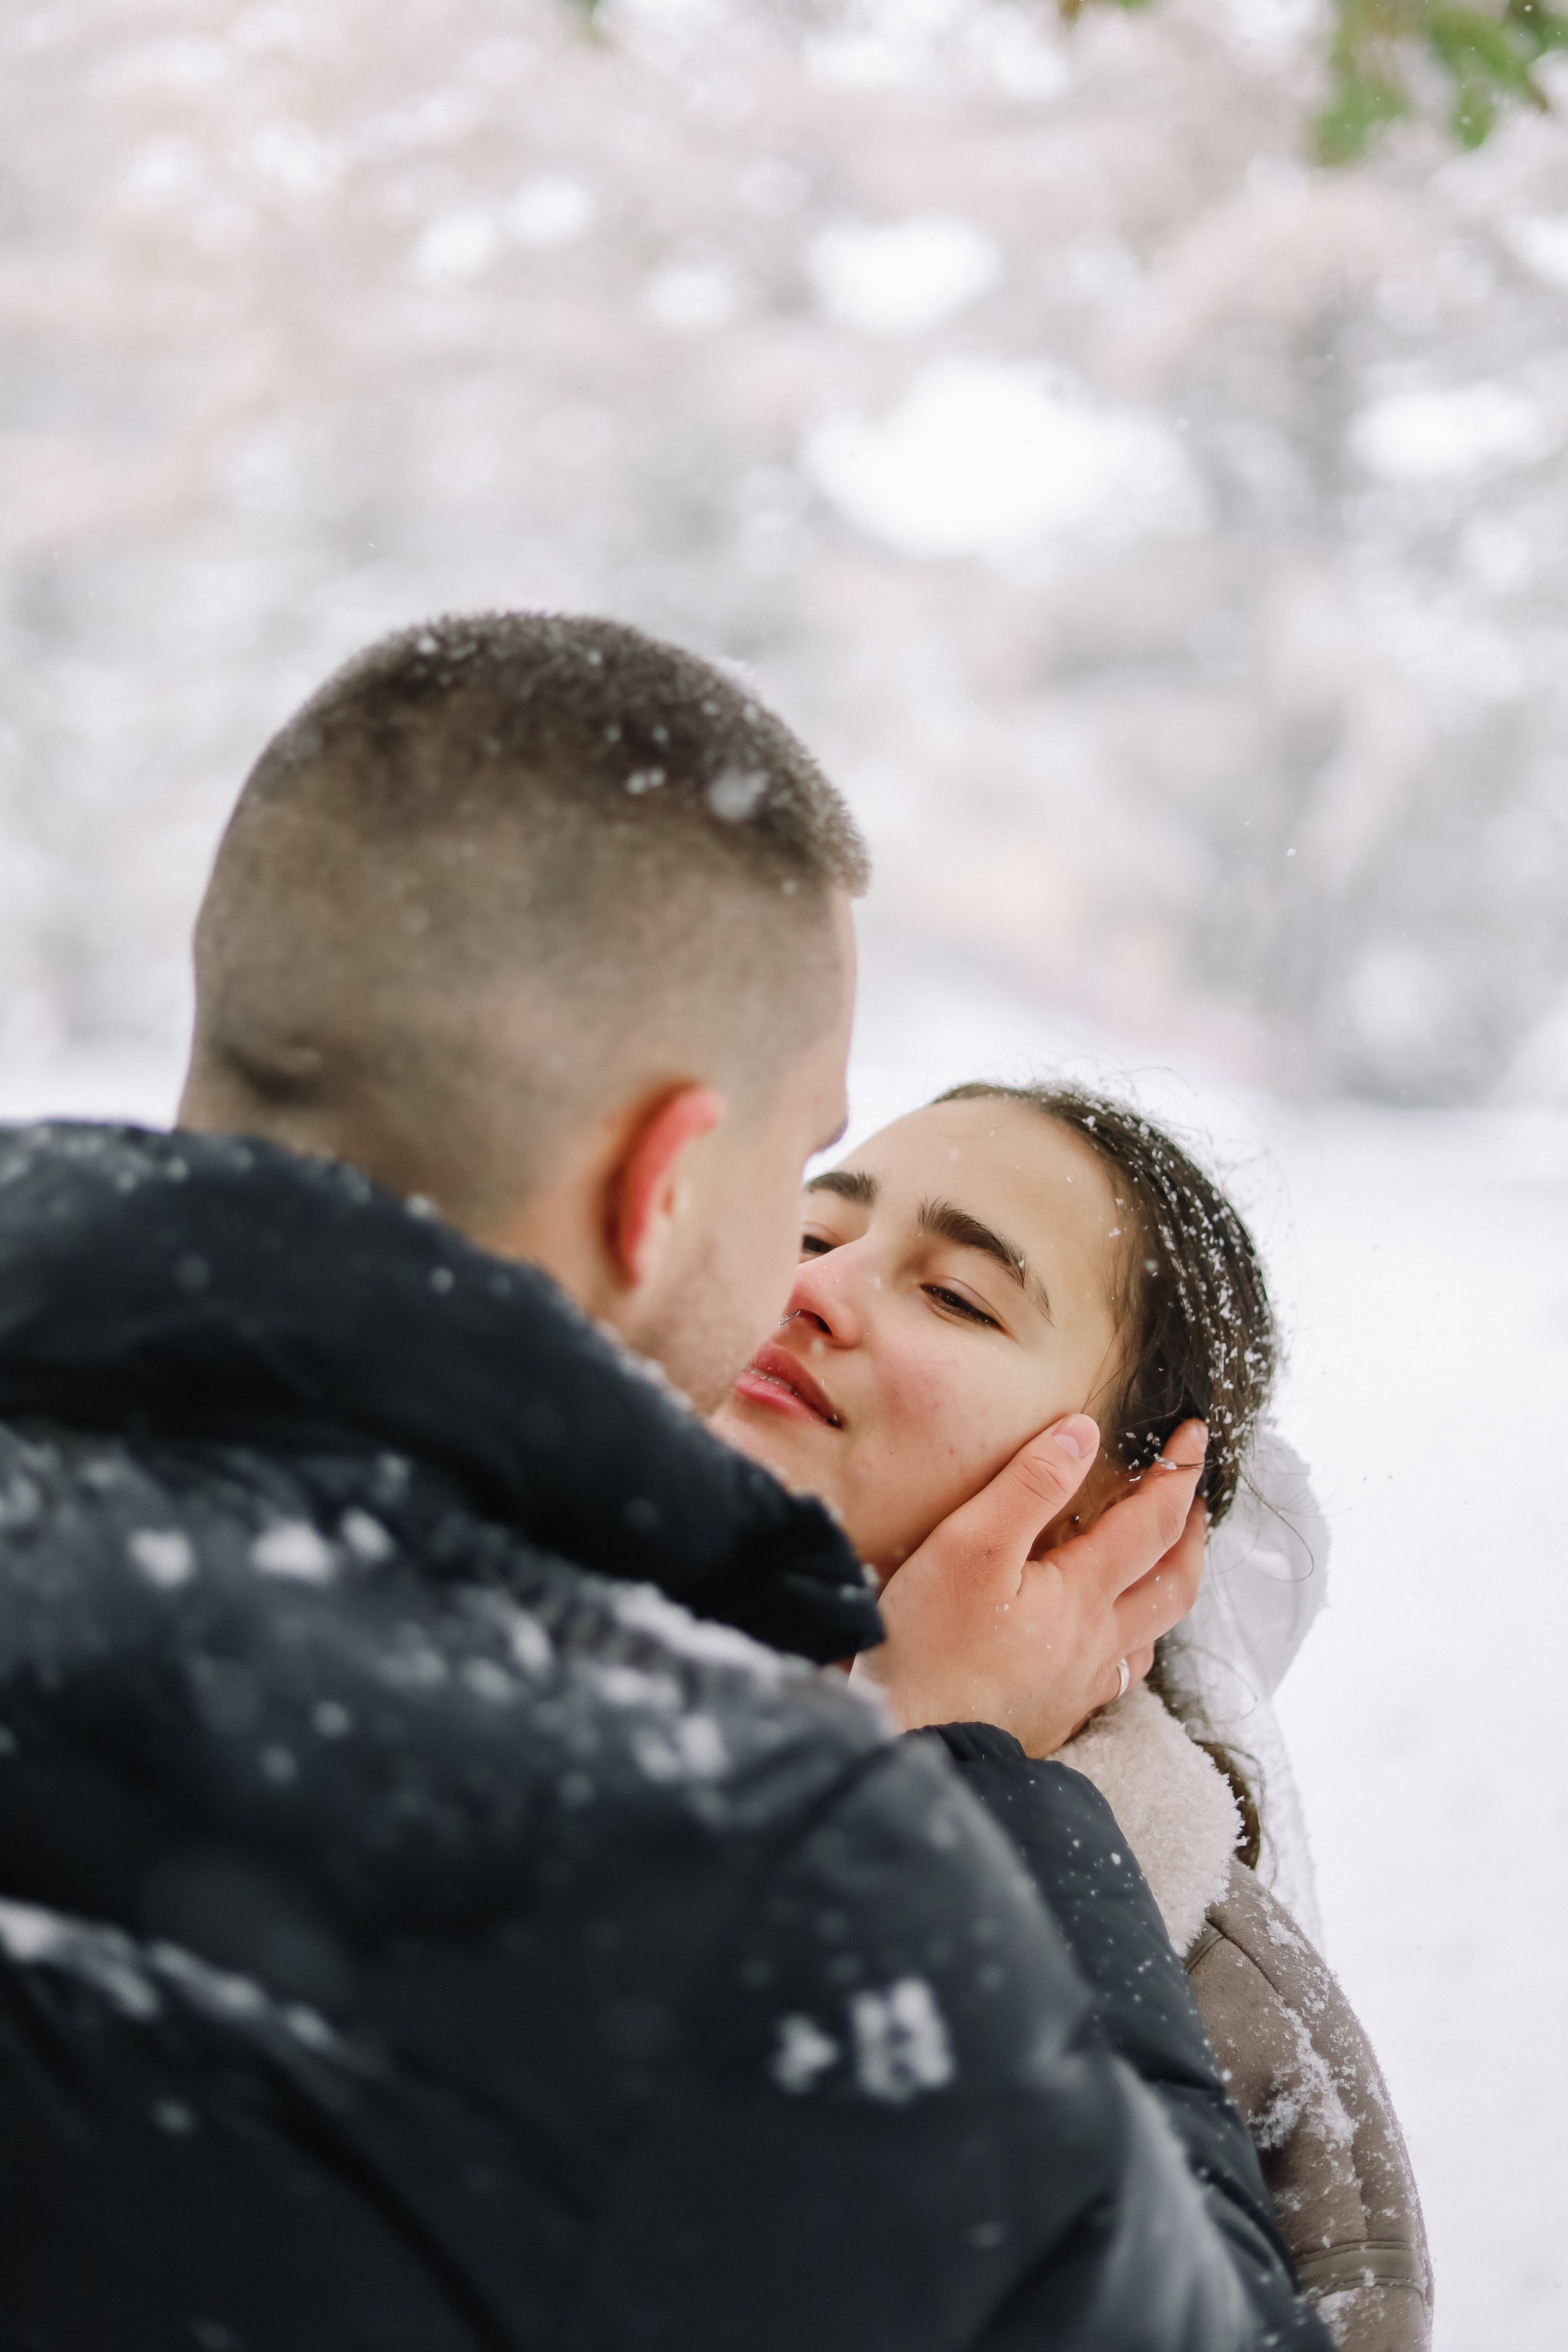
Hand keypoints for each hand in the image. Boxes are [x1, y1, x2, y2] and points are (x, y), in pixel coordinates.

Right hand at [850, 1417, 1207, 1757]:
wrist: (916, 1747)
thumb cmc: (931, 1644)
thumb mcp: (970, 1544)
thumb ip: (1029, 1486)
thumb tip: (1084, 1434)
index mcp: (1082, 1593)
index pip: (1152, 1523)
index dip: (1179, 1474)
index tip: (1196, 1436)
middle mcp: (1098, 1641)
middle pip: (1174, 1583)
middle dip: (1191, 1534)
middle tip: (1192, 1498)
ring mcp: (1081, 1684)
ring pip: (1151, 1633)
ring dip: (1168, 1587)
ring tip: (1161, 1562)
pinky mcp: (1057, 1715)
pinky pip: (1118, 1674)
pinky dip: (1132, 1641)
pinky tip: (1112, 1640)